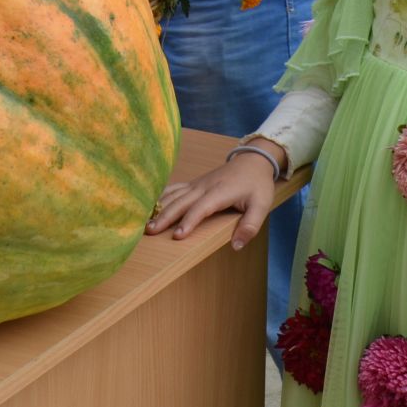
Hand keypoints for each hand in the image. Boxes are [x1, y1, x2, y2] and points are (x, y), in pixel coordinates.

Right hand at [146, 140, 283, 248]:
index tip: (177, 236)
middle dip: (165, 217)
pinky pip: (174, 189)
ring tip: (145, 223)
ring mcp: (197, 184)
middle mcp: (204, 187)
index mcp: (219, 192)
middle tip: (150, 231)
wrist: (252, 161)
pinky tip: (150, 205)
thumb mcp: (262, 205)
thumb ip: (250, 225)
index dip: (189, 222)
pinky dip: (161, 197)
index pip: (201, 208)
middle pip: (181, 202)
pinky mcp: (194, 184)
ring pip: (174, 195)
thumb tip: (236, 246)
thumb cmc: (257, 184)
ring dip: (159, 208)